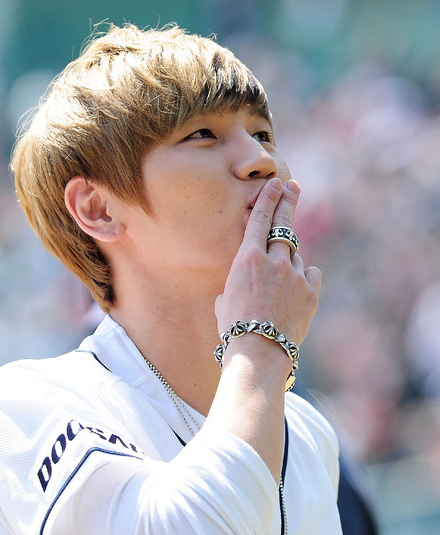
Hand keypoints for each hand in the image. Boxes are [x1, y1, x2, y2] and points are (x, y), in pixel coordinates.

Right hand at [215, 178, 320, 351]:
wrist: (258, 352)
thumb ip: (237, 284)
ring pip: (295, 257)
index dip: (268, 198)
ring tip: (276, 287)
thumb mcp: (224, 301)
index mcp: (248, 259)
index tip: (275, 183)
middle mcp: (274, 261)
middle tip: (293, 186)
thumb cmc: (234, 328)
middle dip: (288, 202)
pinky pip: (310, 276)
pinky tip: (296, 290)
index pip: (260, 219)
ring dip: (287, 263)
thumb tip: (240, 288)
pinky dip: (303, 278)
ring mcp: (295, 276)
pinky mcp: (311, 293)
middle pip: (284, 225)